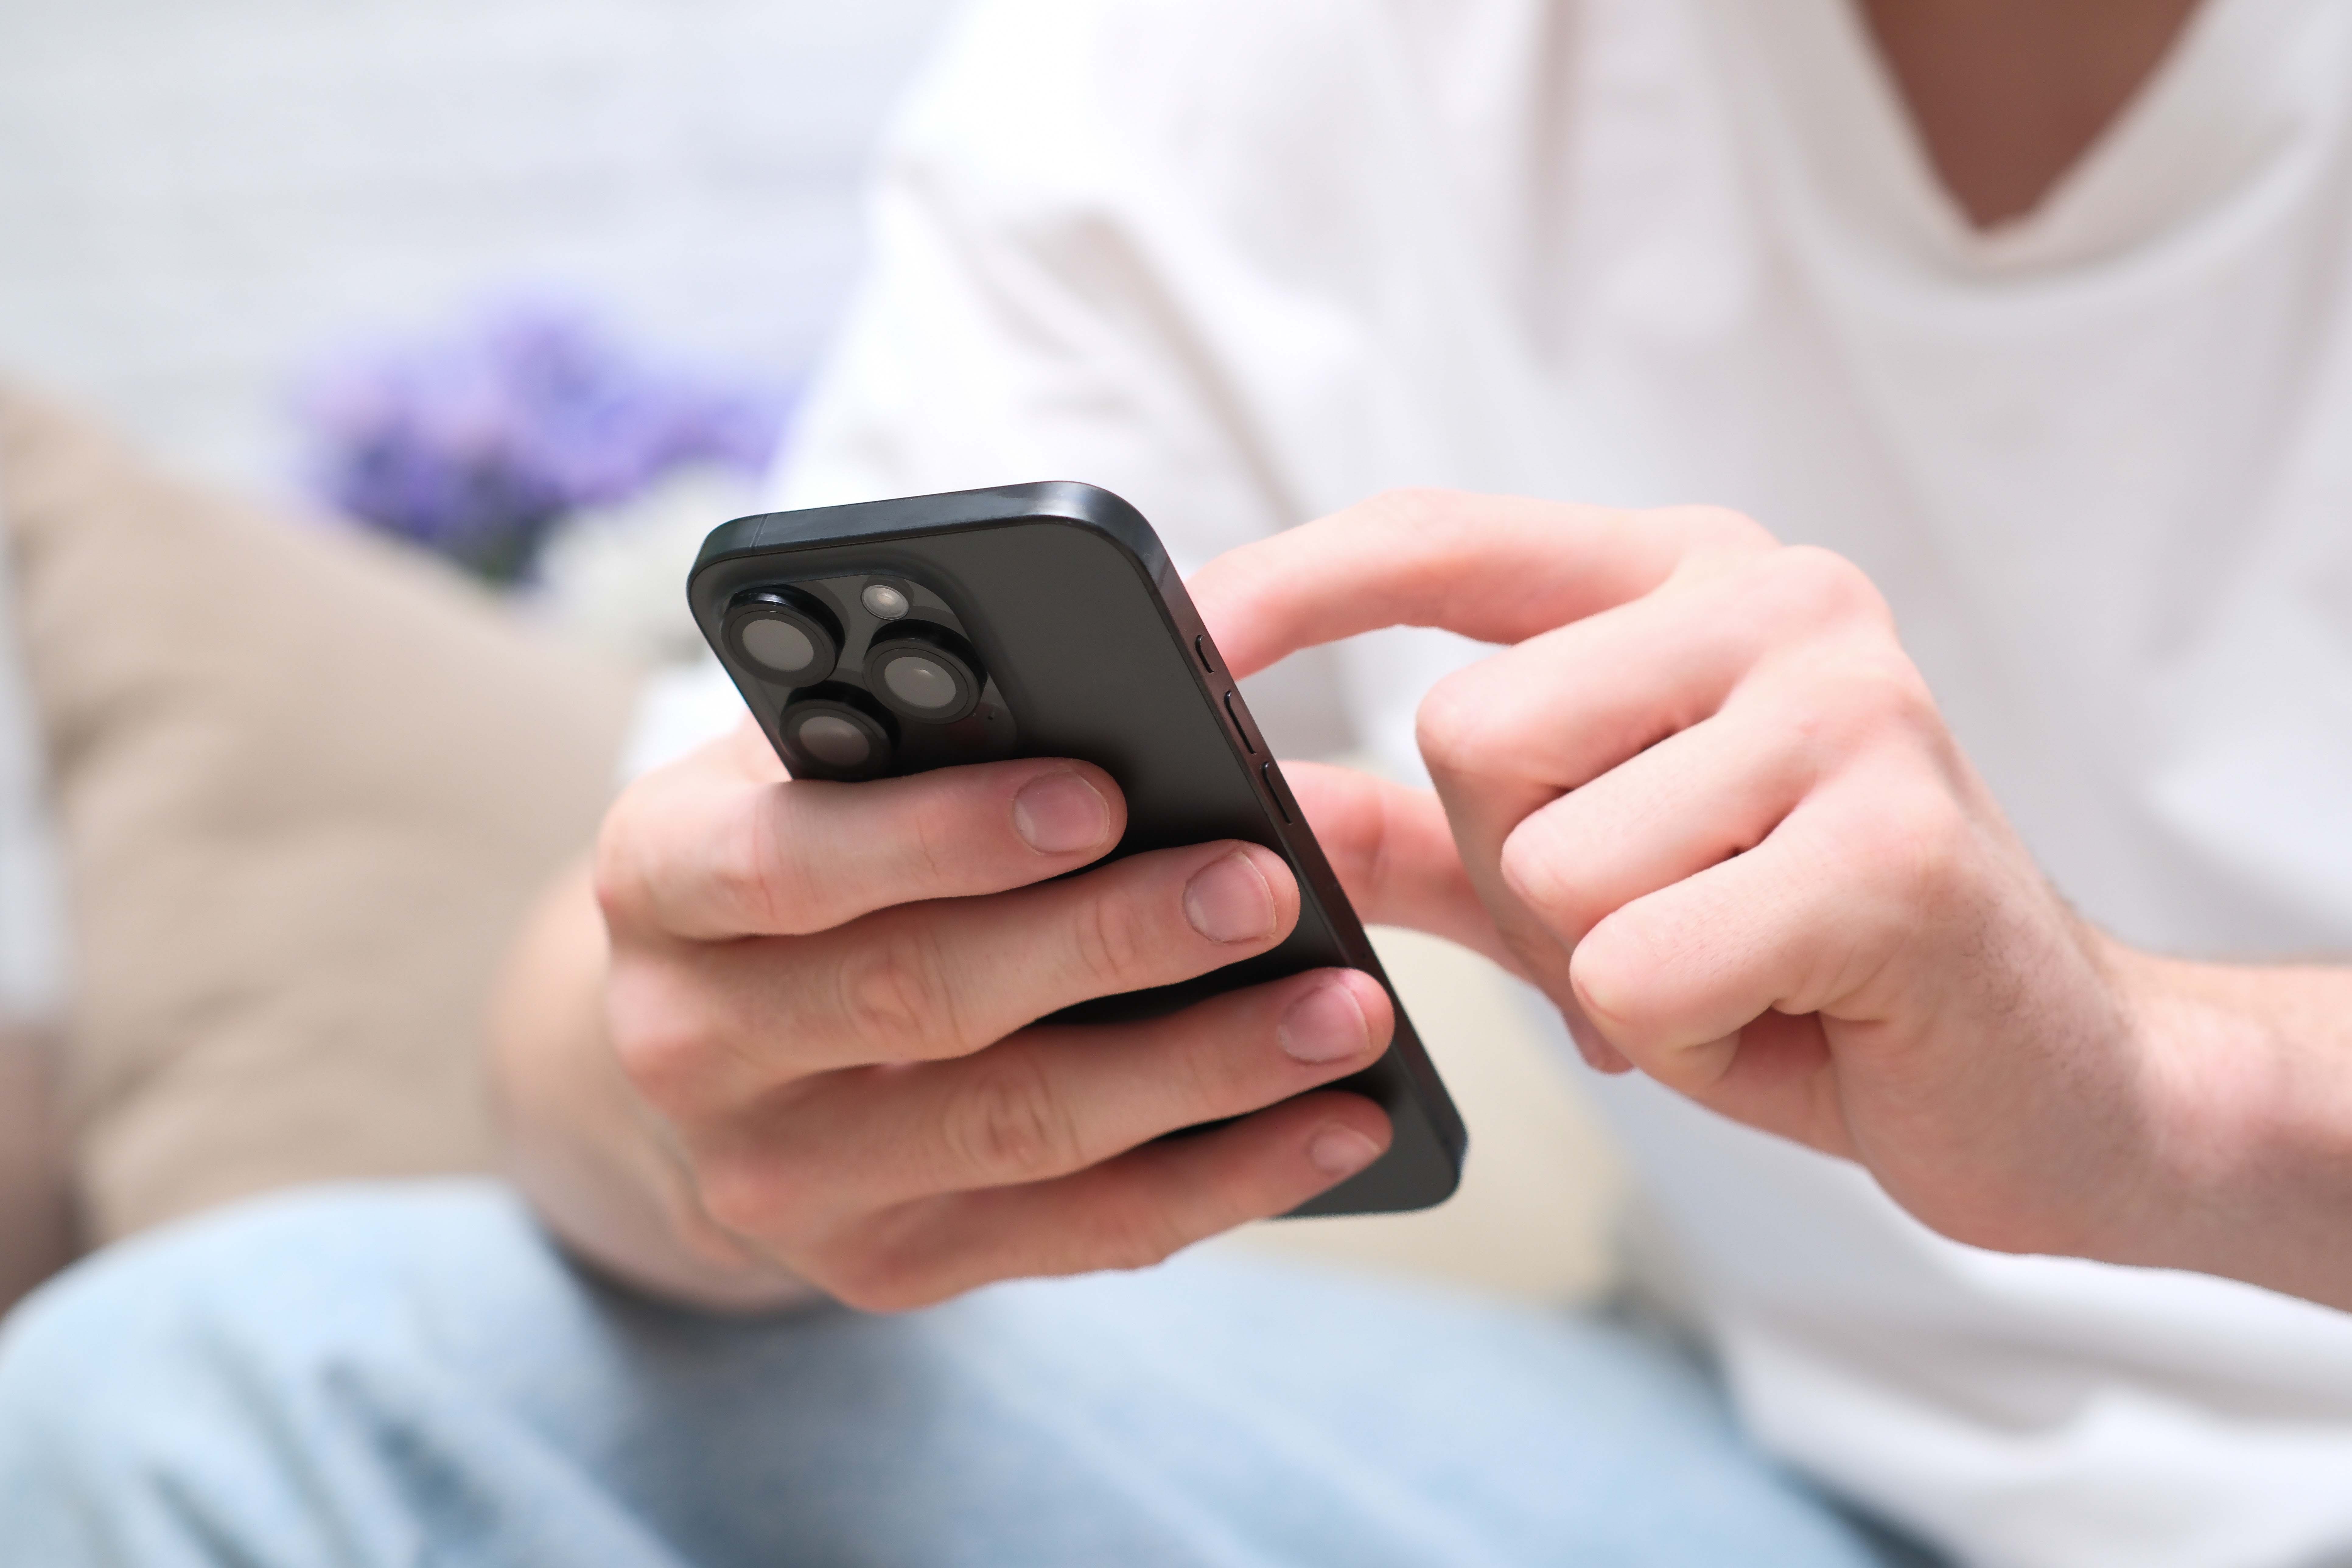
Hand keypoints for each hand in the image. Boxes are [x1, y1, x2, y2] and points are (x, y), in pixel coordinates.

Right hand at [587, 721, 1396, 1310]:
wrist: (710, 1045)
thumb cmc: (806, 848)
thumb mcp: (818, 760)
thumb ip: (934, 725)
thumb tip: (1171, 704)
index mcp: (659, 877)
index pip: (789, 858)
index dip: (942, 832)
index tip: (1096, 793)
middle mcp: (689, 1043)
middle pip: (921, 999)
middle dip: (1110, 942)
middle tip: (1266, 890)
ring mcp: (781, 1180)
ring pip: (1017, 1128)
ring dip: (1202, 1072)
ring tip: (1344, 1012)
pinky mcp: (881, 1270)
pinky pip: (1072, 1236)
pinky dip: (1219, 1183)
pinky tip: (1331, 1128)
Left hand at [1194, 491, 2186, 1265]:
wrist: (2048, 1074)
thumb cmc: (1798, 964)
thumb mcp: (1579, 881)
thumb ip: (1415, 835)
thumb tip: (1249, 800)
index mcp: (1691, 583)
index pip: (1445, 538)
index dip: (1300, 580)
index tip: (1189, 629)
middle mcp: (1776, 604)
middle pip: (1471, 739)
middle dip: (1528, 880)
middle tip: (1663, 921)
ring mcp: (1849, 708)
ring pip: (1550, 868)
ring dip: (1613, 969)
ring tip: (1736, 967)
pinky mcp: (1893, 845)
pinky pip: (1640, 971)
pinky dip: (1687, 1037)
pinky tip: (1791, 1012)